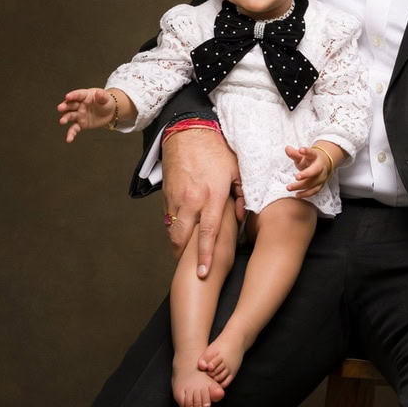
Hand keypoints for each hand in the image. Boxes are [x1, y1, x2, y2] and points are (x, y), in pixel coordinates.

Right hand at [57, 88, 117, 141]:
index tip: (67, 96)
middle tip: (60, 108)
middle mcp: (79, 105)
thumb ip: (102, 96)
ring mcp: (79, 115)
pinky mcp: (80, 124)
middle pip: (70, 105)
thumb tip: (98, 93)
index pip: (77, 95)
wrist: (110, 113)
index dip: (72, 95)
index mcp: (85, 96)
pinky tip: (69, 139)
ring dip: (65, 118)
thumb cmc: (106, 102)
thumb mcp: (106, 98)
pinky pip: (74, 128)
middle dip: (64, 106)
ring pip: (70, 116)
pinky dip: (71, 134)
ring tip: (62, 121)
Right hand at [162, 127, 240, 277]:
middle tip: (192, 271)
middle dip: (185, 257)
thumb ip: (241, 195)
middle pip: (183, 238)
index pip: (208, 233)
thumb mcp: (236, 171)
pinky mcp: (166, 195)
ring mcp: (176, 198)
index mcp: (211, 196)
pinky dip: (173, 230)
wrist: (188, 133)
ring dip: (178, 245)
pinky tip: (180, 235)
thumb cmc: (216, 152)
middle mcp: (191, 200)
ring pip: (173, 231)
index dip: (206, 255)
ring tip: (185, 257)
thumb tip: (241, 217)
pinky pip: (168, 219)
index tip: (204, 273)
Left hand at [284, 141, 344, 198]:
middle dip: (306, 174)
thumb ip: (294, 153)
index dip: (306, 151)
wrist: (323, 165)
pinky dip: (305, 194)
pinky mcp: (320, 185)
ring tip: (289, 187)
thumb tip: (287, 148)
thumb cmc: (310, 160)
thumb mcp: (302, 155)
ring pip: (312, 183)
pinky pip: (314, 191)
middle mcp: (320, 167)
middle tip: (296, 177)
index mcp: (315, 156)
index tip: (301, 150)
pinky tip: (297, 195)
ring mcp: (321, 177)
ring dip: (301, 186)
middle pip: (314, 171)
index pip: (311, 153)